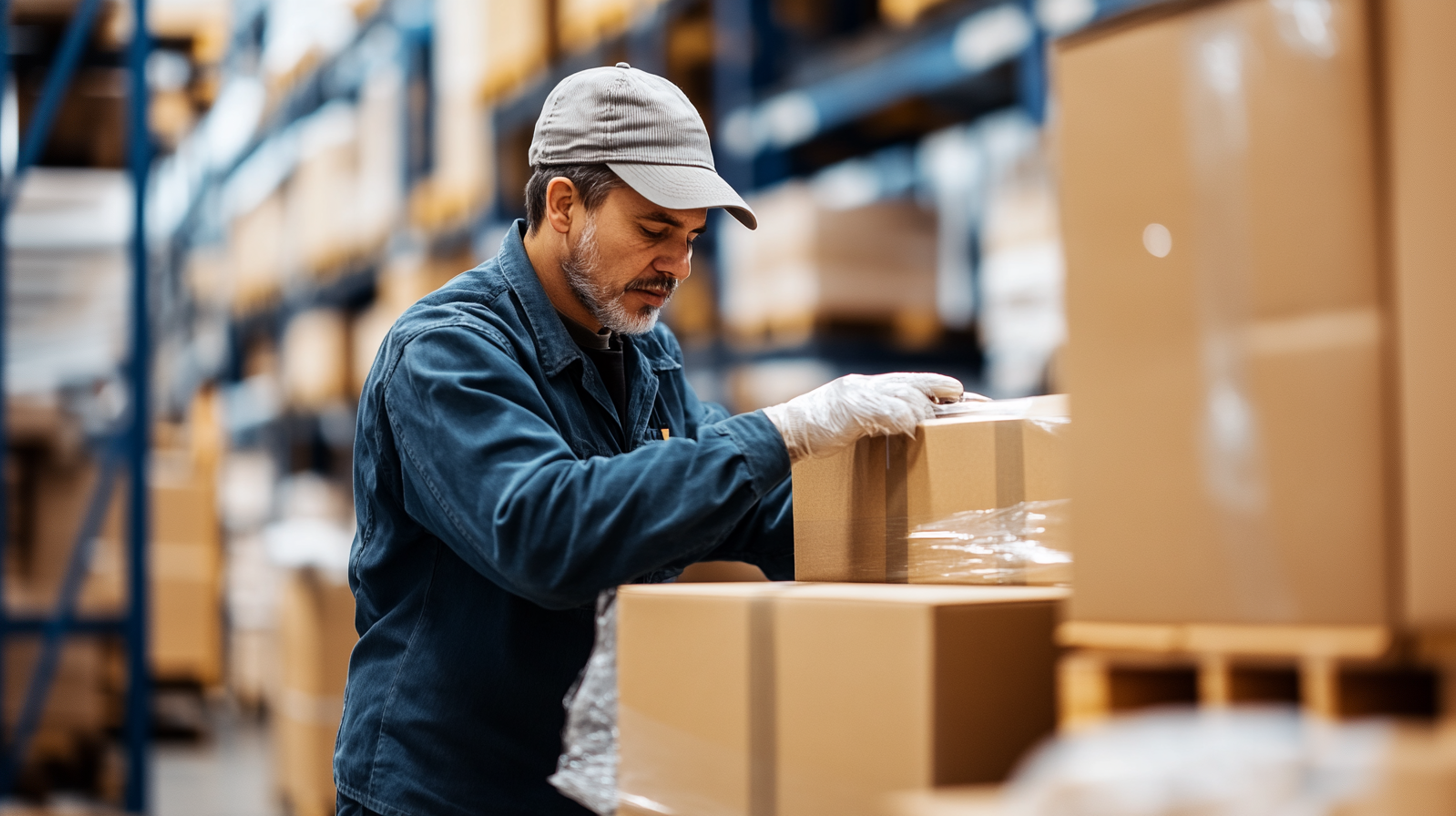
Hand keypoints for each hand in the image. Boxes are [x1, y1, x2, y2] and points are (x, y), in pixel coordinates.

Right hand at [763, 373, 983, 461]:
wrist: (784, 431)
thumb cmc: (817, 431)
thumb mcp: (850, 420)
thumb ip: (877, 419)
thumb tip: (907, 429)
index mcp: (866, 387)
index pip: (909, 382)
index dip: (937, 386)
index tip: (964, 394)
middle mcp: (865, 385)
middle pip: (912, 383)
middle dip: (941, 389)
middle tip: (966, 399)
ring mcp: (859, 394)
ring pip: (904, 394)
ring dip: (924, 407)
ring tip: (938, 418)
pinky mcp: (852, 408)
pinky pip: (885, 410)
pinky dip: (902, 417)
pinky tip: (913, 427)